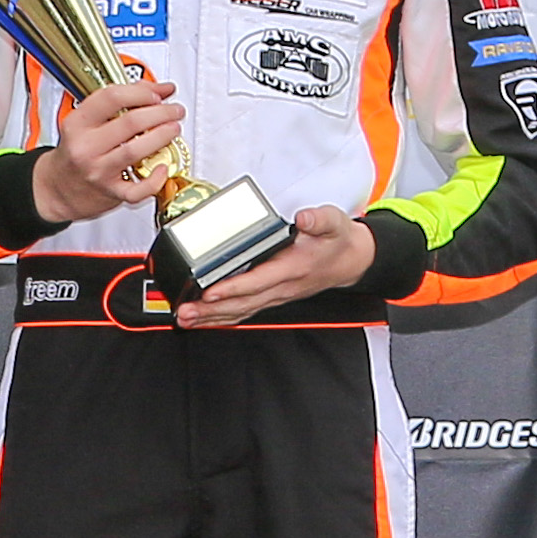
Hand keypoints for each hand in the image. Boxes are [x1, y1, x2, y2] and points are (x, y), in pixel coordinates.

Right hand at [30, 81, 185, 224]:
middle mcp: (85, 146)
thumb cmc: (76, 151)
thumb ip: (121, 101)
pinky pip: (136, 189)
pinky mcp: (110, 192)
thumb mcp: (87, 122)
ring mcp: (97, 170)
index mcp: (78, 123)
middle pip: (129, 122)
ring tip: (174, 128)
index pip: (111, 97)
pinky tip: (164, 168)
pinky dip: (155, 180)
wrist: (57, 188)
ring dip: (162, 137)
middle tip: (174, 110)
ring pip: (135, 150)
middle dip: (161, 112)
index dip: (140, 92)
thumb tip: (157, 88)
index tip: (157, 93)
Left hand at [175, 204, 375, 328]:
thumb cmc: (337, 241)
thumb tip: (304, 217)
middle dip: (212, 309)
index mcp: (293, 267)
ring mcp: (276, 295)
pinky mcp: (271, 297)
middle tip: (185, 311)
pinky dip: (222, 318)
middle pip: (242, 302)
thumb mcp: (334, 222)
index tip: (209, 291)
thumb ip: (319, 219)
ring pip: (241, 311)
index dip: (233, 287)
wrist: (351, 260)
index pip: (258, 281)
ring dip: (212, 317)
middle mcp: (282, 286)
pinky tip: (203, 320)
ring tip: (185, 318)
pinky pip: (244, 311)